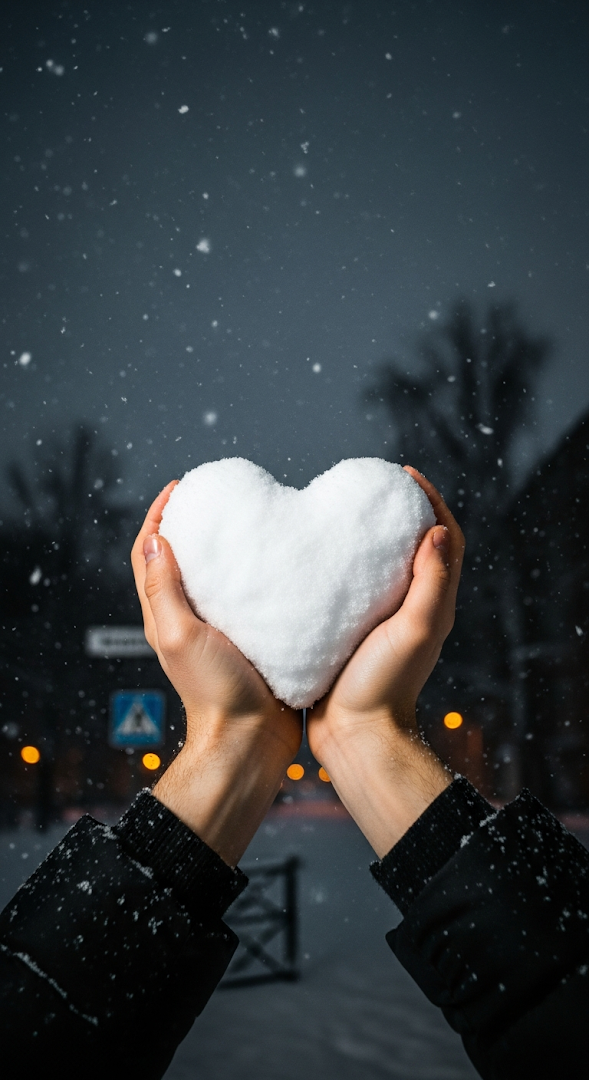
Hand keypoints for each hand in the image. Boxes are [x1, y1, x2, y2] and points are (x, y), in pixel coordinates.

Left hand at [131, 483, 301, 864]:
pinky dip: (251, 574)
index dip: (158, 516)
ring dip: (220, 546)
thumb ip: (164, 590)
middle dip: (189, 522)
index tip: (180, 487)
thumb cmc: (214, 694)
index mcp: (164, 616)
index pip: (148, 553)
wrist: (252, 740)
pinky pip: (245, 597)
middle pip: (177, 559)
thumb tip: (155, 540)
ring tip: (245, 520)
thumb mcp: (180, 635)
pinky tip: (273, 563)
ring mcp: (217, 631)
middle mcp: (186, 620)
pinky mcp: (248, 640)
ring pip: (212, 576)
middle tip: (213, 497)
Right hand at [306, 468, 464, 856]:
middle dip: (398, 511)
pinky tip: (313, 556)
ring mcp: (380, 622)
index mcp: (432, 604)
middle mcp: (411, 609)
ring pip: (381, 566)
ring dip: (369, 536)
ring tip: (340, 512)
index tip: (404, 476)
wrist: (354, 737)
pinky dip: (340, 566)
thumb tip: (437, 531)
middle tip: (370, 488)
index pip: (445, 540)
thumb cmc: (385, 687)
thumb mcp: (413, 630)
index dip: (432, 502)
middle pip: (414, 546)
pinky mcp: (351, 633)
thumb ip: (430, 583)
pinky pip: (350, 589)